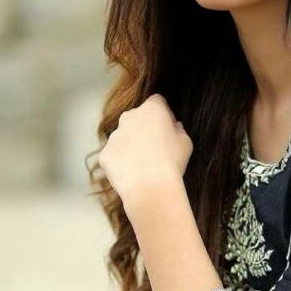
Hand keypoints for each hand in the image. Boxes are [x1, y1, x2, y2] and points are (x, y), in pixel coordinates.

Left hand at [98, 93, 192, 207]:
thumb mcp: (186, 143)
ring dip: (132, 146)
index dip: (164, 114)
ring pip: (124, 137)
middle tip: (155, 149)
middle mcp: (129, 117)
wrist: (150, 188)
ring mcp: (114, 135)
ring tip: (144, 166)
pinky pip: (114, 155)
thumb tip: (173, 127)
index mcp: (151, 109)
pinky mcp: (105, 153)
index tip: (167, 129)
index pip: (158, 102)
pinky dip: (121, 162)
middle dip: (144, 129)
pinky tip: (133, 174)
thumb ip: (178, 130)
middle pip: (137, 118)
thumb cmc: (172, 163)